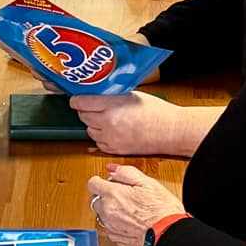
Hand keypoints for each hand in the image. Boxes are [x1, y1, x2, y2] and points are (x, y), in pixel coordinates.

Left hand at [69, 92, 187, 155]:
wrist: (169, 131)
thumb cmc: (156, 112)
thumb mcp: (132, 95)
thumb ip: (112, 96)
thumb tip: (97, 95)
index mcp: (113, 106)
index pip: (82, 103)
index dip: (77, 100)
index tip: (76, 99)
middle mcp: (108, 123)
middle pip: (84, 117)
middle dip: (86, 111)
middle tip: (92, 108)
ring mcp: (111, 138)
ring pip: (89, 131)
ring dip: (93, 125)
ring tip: (105, 119)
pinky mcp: (114, 150)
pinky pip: (98, 143)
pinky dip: (101, 137)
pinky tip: (111, 131)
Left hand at [87, 161, 184, 245]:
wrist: (168, 235)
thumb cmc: (162, 210)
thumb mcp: (148, 183)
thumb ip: (126, 173)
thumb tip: (112, 169)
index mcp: (113, 195)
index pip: (93, 183)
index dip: (101, 181)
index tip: (109, 182)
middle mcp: (107, 212)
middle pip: (96, 200)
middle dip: (107, 197)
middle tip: (125, 196)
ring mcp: (110, 227)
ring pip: (102, 215)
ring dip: (111, 211)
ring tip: (131, 210)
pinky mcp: (116, 239)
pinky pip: (110, 228)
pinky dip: (116, 224)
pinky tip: (131, 222)